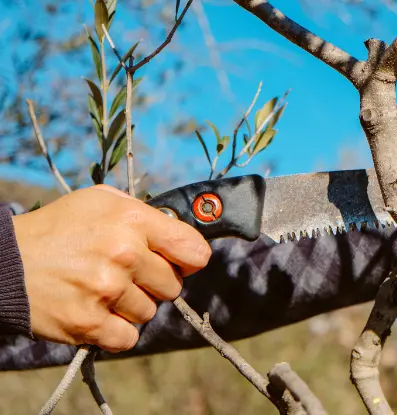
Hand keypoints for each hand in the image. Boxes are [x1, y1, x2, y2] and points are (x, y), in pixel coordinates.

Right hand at [11, 185, 210, 351]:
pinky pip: (128, 337)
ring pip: (149, 312)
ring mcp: (107, 290)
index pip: (194, 251)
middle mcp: (124, 254)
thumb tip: (180, 233)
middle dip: (153, 283)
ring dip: (130, 307)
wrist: (4, 262)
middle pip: (173, 286)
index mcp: (133, 220)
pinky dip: (115, 331)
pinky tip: (97, 313)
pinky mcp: (89, 323)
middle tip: (123, 275)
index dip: (189, 260)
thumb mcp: (101, 201)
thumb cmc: (58, 228)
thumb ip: (145, 214)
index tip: (177, 262)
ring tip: (101, 290)